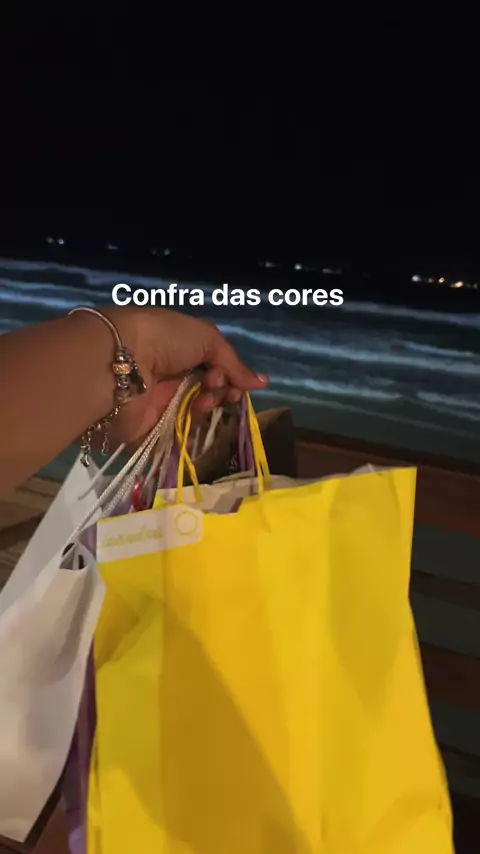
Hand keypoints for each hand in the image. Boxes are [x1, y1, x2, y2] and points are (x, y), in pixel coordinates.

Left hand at [103, 307, 267, 445]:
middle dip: (221, 390)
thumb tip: (261, 383)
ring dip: (208, 405)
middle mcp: (171, 376)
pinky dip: (194, 427)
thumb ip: (233, 363)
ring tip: (203, 399)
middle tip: (217, 387)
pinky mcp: (152, 428)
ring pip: (198, 412)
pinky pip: (181, 433)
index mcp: (180, 350)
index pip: (214, 368)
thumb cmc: (163, 339)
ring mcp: (161, 403)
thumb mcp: (206, 338)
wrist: (120, 362)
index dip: (229, 375)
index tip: (232, 379)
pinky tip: (195, 414)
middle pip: (209, 392)